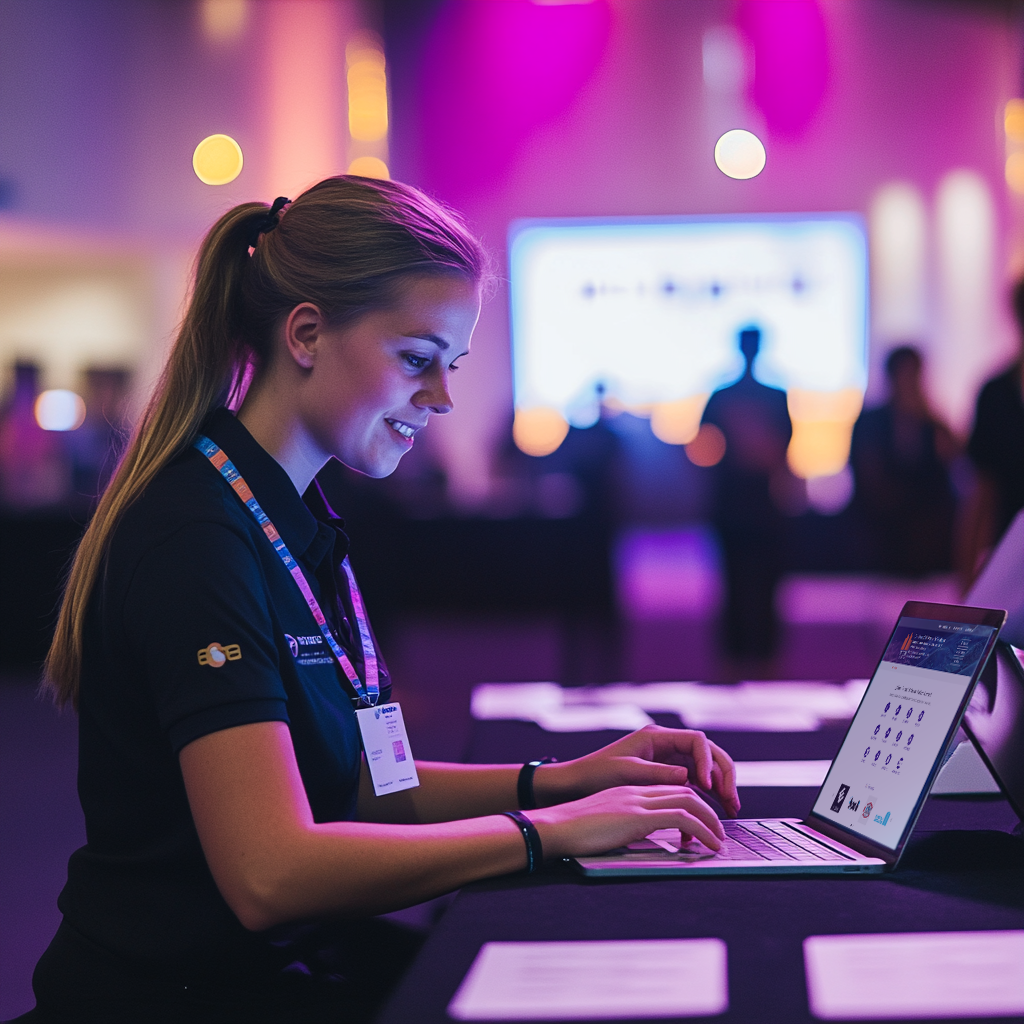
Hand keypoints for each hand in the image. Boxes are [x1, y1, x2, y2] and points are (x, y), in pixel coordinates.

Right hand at [529, 784, 725, 857]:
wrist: (555, 827)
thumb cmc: (572, 832)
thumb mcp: (604, 824)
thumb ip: (623, 825)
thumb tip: (636, 839)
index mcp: (628, 791)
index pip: (670, 790)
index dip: (691, 805)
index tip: (702, 826)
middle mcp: (636, 791)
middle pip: (684, 791)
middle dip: (707, 810)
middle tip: (719, 832)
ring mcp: (638, 801)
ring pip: (689, 801)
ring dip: (711, 821)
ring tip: (720, 841)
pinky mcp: (638, 816)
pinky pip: (682, 818)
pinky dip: (702, 830)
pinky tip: (711, 845)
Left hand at [536, 724, 739, 817]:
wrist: (577, 782)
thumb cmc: (597, 773)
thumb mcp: (627, 773)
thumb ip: (658, 774)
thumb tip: (689, 779)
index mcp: (657, 736)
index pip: (697, 742)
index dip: (709, 762)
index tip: (708, 785)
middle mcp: (666, 744)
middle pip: (708, 754)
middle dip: (724, 776)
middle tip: (732, 802)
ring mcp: (668, 760)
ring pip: (706, 770)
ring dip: (720, 788)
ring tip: (731, 811)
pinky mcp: (667, 776)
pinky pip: (694, 784)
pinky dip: (705, 798)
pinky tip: (711, 815)